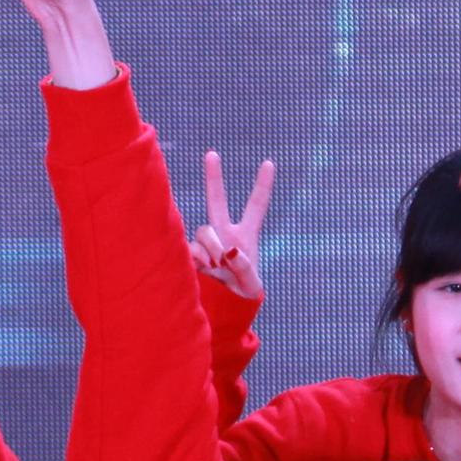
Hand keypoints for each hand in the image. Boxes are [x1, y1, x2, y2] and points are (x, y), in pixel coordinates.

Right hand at [190, 150, 274, 300]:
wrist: (225, 308)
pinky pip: (192, 248)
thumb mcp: (251, 283)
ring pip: (204, 230)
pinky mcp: (193, 253)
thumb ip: (243, 266)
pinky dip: (199, 258)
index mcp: (247, 235)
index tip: (269, 163)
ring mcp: (208, 242)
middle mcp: (226, 233)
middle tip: (212, 153)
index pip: (256, 206)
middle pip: (217, 201)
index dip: (262, 185)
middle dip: (214, 178)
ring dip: (211, 246)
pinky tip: (206, 269)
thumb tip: (227, 250)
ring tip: (218, 266)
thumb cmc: (244, 294)